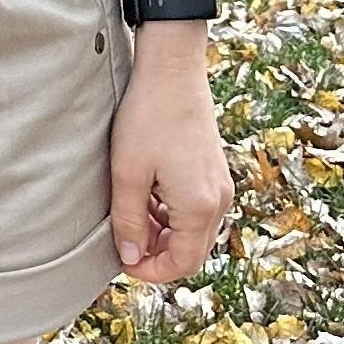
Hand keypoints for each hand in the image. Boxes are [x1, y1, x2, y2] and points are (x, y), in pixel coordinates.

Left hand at [109, 36, 231, 283]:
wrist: (172, 71)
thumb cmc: (148, 117)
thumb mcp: (128, 173)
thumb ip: (128, 221)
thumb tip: (130, 258)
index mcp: (199, 206)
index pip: (183, 263)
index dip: (152, 272)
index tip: (124, 262)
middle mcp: (218, 200)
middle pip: (192, 251)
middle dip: (159, 255)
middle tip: (125, 243)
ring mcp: (220, 185)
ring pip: (195, 231)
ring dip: (165, 234)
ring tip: (132, 217)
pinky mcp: (214, 172)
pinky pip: (197, 210)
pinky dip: (174, 215)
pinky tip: (148, 199)